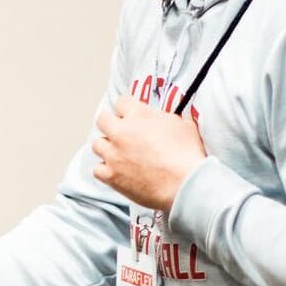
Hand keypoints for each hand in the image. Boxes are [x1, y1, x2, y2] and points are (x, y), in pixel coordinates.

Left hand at [92, 95, 207, 210]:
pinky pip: (97, 169)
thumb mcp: (184, 125)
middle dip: (111, 124)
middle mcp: (122, 132)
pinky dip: (105, 170)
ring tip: (119, 154)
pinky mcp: (111, 175)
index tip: (131, 116)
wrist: (185, 184)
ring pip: (97, 144)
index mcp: (139, 115)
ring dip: (107, 147)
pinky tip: (116, 171)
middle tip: (122, 133)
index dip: (127, 109)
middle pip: (102, 120)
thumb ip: (167, 118)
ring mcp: (114, 154)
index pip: (122, 102)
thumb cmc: (188, 155)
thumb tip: (166, 119)